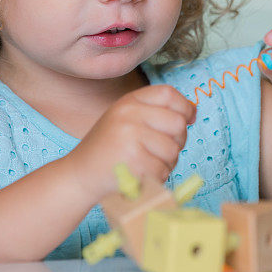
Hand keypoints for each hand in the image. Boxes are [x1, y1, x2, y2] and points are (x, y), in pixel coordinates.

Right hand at [64, 85, 196, 199]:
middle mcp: (129, 113)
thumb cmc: (108, 149)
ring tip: (146, 164)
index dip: (185, 107)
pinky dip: (156, 178)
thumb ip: (154, 112)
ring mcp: (130, 136)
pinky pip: (162, 170)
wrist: (79, 174)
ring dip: (166, 163)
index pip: (168, 94)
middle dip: (178, 141)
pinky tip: (140, 176)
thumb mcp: (126, 119)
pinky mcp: (133, 160)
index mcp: (128, 101)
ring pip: (172, 150)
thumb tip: (192, 113)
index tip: (188, 119)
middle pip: (177, 123)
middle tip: (161, 150)